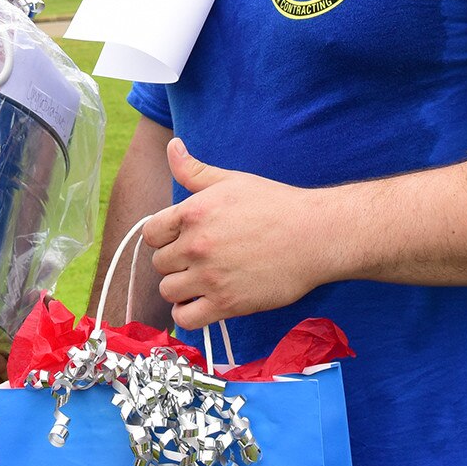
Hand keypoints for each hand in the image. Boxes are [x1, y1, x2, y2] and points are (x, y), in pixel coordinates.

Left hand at [143, 139, 327, 329]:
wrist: (316, 235)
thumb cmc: (277, 205)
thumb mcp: (232, 180)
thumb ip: (194, 170)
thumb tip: (172, 146)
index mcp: (193, 213)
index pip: (150, 233)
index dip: (164, 237)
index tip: (181, 239)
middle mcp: (196, 245)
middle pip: (159, 262)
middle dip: (175, 261)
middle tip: (199, 260)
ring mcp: (210, 277)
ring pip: (168, 290)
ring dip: (181, 288)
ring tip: (201, 281)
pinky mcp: (227, 304)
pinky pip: (186, 319)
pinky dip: (188, 315)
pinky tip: (202, 304)